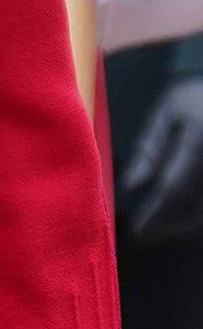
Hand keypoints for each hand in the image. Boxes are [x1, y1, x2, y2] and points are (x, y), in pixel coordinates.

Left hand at [120, 78, 202, 240]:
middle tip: (144, 232)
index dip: (155, 213)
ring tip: (156, 223)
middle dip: (169, 224)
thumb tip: (132, 186)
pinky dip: (194, 211)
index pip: (174, 188)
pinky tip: (177, 211)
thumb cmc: (195, 96)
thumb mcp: (169, 112)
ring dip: (182, 221)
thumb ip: (151, 148)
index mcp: (198, 143)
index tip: (138, 230)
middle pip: (194, 207)